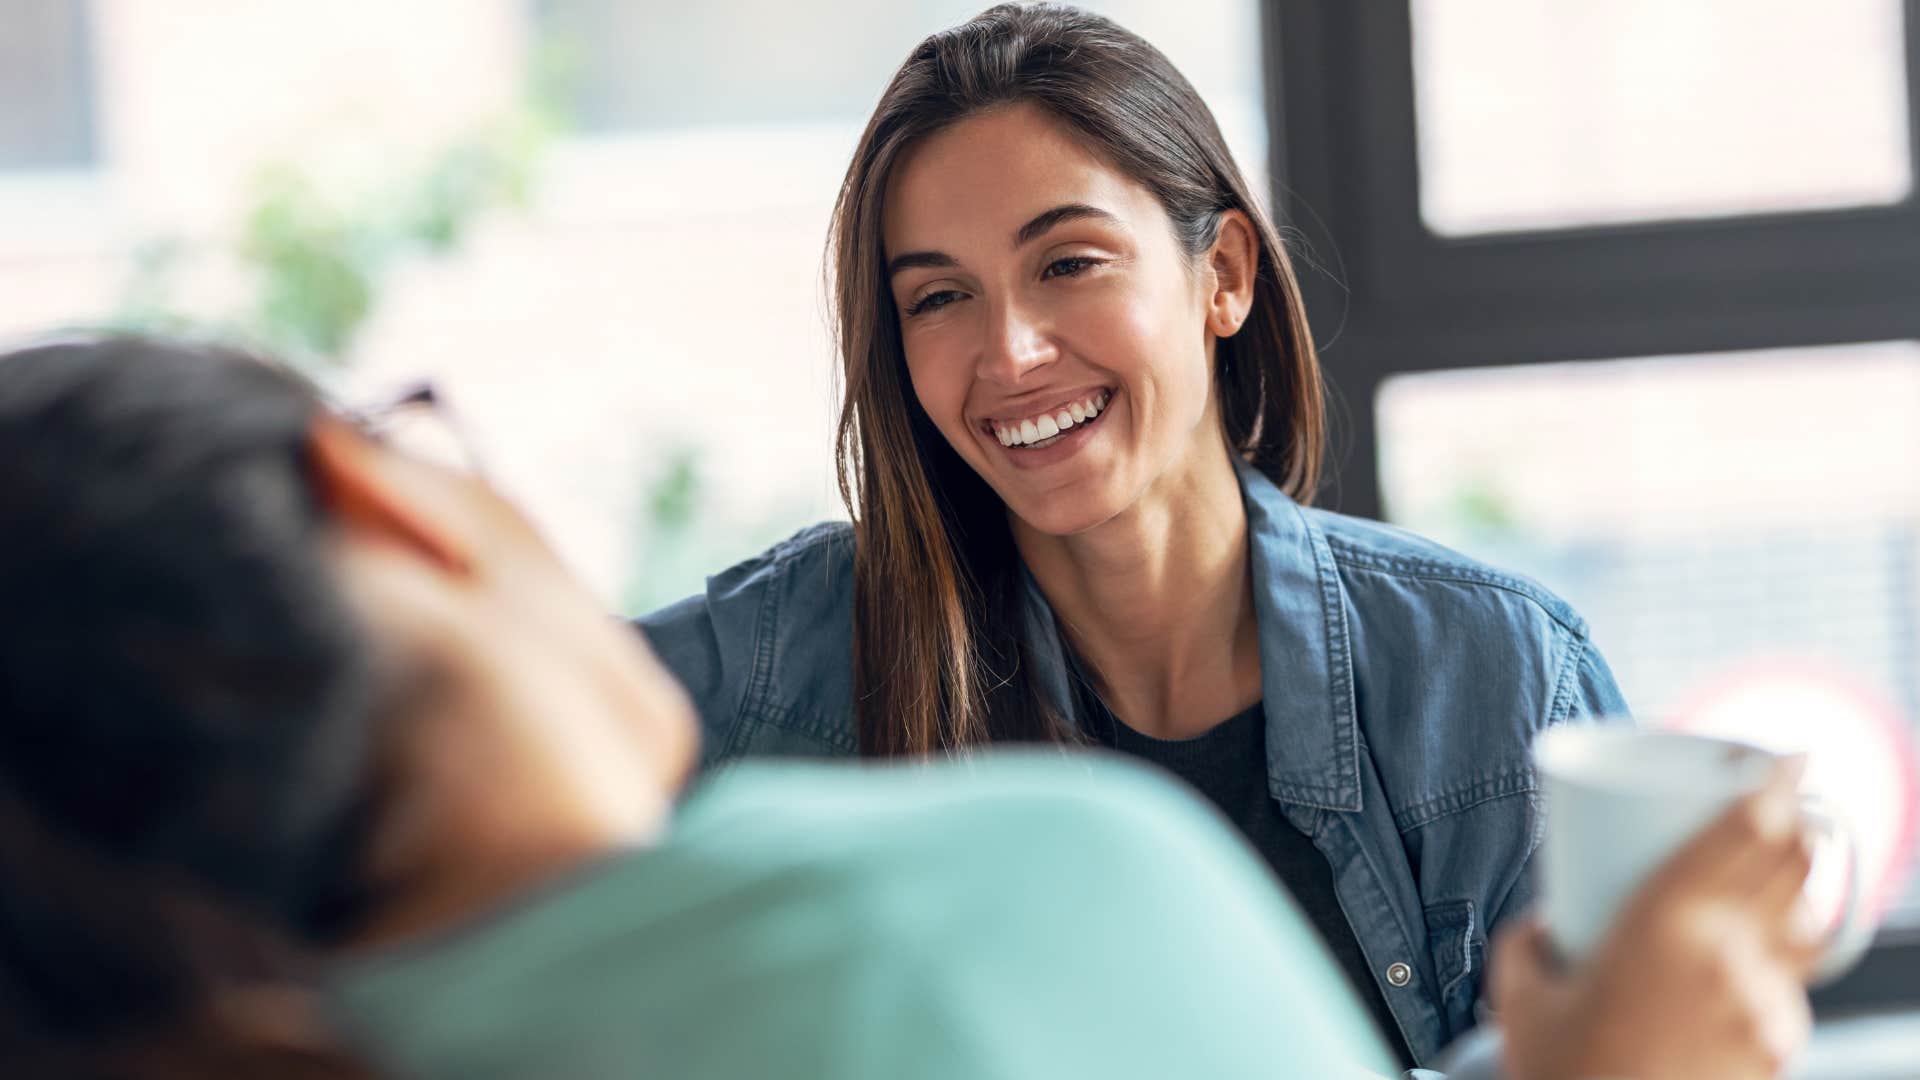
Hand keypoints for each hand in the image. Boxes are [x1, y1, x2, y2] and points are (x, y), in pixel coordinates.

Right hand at [1493, 761, 1819, 1079]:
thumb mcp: (1522, 987)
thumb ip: (1537, 934)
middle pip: (1789, 870)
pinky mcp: (1775, 1047)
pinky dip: (1781, 950)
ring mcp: (1763, 1007)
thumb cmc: (1554, 1069)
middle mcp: (1727, 960)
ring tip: (1777, 868)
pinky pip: (1791, 979)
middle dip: (1795, 825)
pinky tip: (1753, 947)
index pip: (1743, 838)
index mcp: (1664, 928)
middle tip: (1782, 799)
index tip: (1787, 757)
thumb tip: (1551, 913)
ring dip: (1796, 887)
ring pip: (1803, 925)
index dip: (1776, 788)